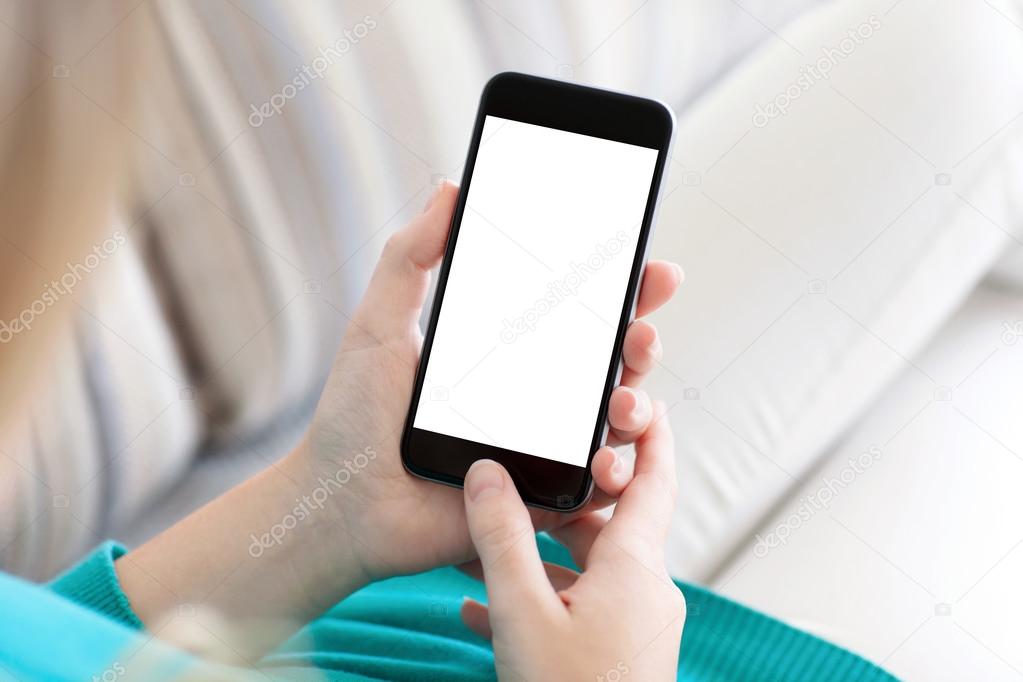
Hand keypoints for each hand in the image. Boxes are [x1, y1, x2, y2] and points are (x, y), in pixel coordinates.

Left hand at [300, 181, 682, 581]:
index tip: (646, 265)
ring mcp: (543, 447)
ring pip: (617, 420)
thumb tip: (448, 187)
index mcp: (508, 351)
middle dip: (641, 337)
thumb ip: (411, 257)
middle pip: (611, 361)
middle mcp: (536, 396)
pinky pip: (595, 487)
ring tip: (622, 397)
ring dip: (636, 401)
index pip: (578, 314)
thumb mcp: (380, 324)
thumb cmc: (353, 415)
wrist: (338, 502)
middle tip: (642, 327)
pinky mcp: (541, 498)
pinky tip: (605, 459)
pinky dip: (615, 473)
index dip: (620, 290)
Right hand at [459, 404, 684, 680]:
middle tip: (521, 478)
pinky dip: (542, 601)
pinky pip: (581, 612)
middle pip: (607, 525)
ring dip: (538, 559)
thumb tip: (486, 473)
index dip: (650, 438)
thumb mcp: (523, 614)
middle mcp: (646, 591)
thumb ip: (501, 538)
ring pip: (586, 572)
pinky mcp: (620, 657)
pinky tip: (483, 613)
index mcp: (634, 568)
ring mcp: (636, 628)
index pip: (653, 482)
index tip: (641, 401)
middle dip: (562, 503)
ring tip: (481, 553)